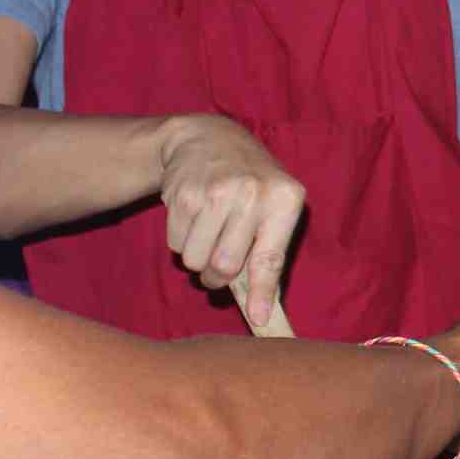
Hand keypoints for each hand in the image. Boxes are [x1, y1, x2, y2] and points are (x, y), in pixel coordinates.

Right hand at [157, 115, 303, 328]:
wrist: (208, 139)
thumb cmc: (251, 183)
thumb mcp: (274, 206)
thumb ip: (270, 252)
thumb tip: (262, 310)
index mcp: (285, 199)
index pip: (271, 258)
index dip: (262, 293)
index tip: (259, 319)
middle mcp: (252, 194)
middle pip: (224, 266)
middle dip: (217, 276)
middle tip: (218, 265)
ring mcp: (215, 192)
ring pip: (194, 260)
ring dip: (196, 257)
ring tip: (208, 231)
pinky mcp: (183, 195)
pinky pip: (175, 244)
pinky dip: (181, 240)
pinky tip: (194, 215)